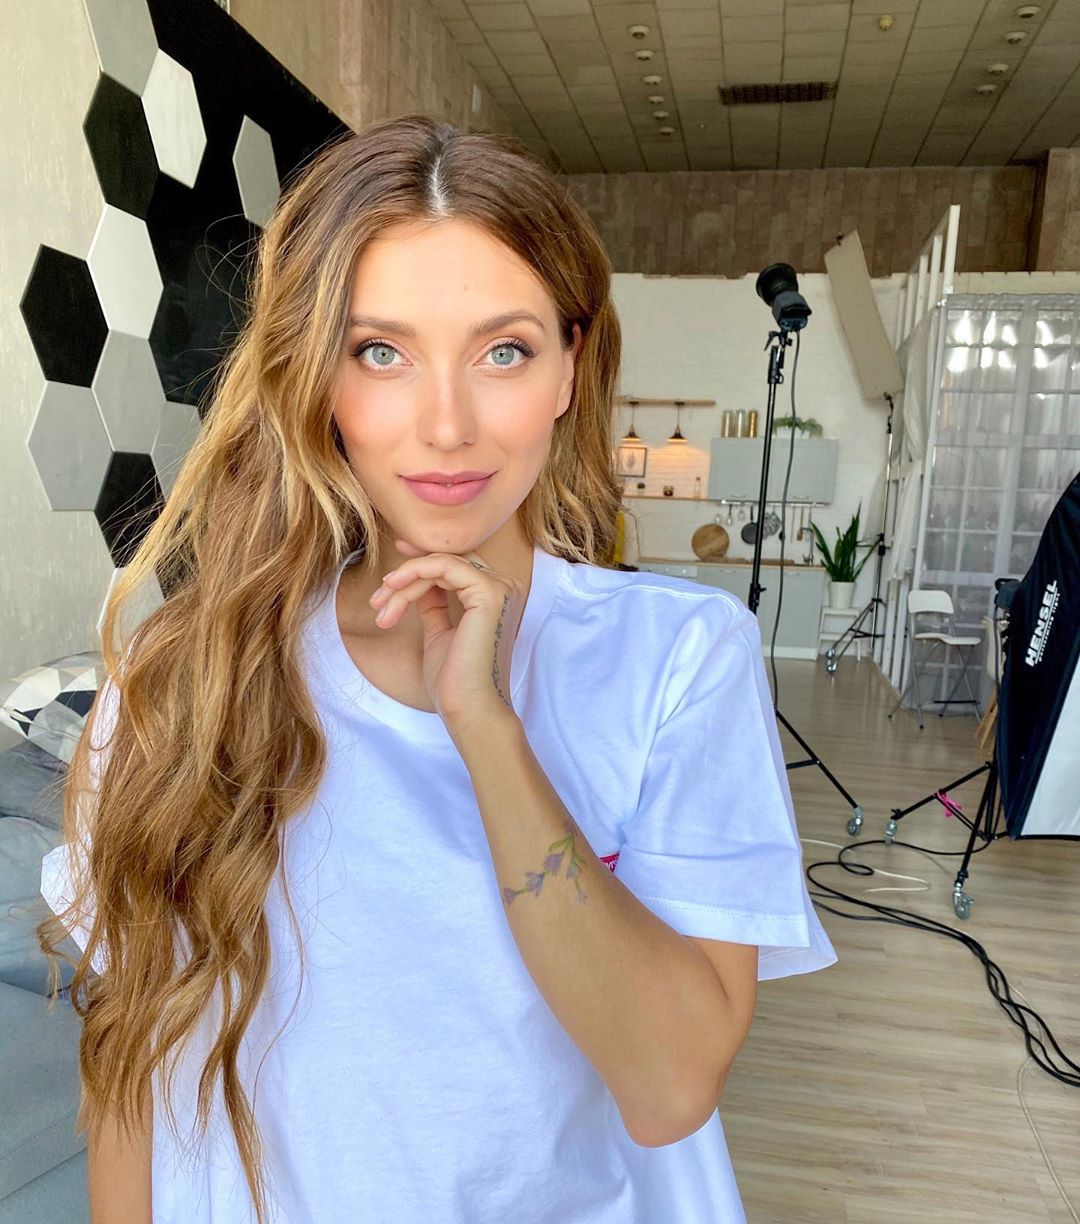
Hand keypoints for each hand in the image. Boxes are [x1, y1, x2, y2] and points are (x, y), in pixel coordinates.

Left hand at [367, 538, 525, 731]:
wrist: (468, 709)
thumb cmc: (455, 681)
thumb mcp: (439, 633)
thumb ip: (435, 605)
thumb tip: (421, 584)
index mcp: (496, 597)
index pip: (458, 563)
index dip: (423, 557)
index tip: (394, 562)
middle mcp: (504, 587)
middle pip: (447, 560)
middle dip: (407, 572)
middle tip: (378, 599)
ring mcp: (500, 588)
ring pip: (440, 563)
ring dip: (404, 582)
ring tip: (382, 610)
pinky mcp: (490, 593)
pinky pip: (444, 567)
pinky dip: (414, 575)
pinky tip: (394, 592)